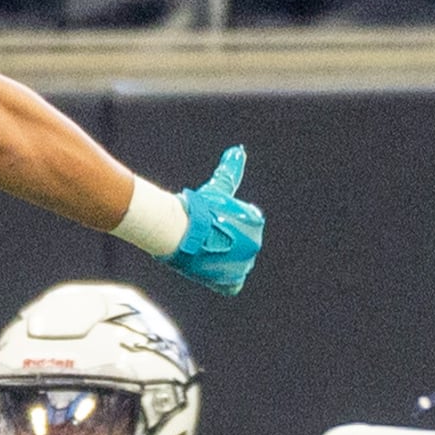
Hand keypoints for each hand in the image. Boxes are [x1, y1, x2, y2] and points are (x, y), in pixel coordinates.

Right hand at [165, 146, 262, 294]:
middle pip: (240, 244)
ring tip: (202, 251)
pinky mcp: (230, 280)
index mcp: (255, 220)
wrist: (179, 230)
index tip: (211, 221)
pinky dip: (222, 280)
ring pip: (234, 263)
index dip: (226, 223)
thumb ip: (231, 170)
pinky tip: (210, 271)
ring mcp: (244, 263)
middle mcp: (255, 243)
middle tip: (204, 236)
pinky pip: (231, 285)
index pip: (245, 223)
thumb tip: (239, 149)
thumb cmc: (196, 207)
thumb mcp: (217, 188)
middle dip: (224, 241)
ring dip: (221, 259)